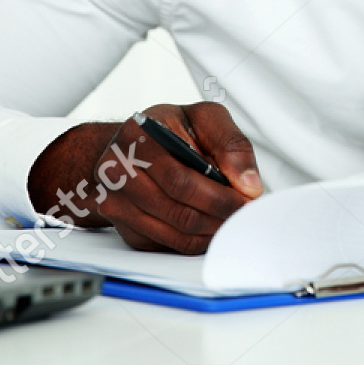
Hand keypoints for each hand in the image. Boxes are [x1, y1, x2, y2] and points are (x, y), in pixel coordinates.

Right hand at [28, 102, 262, 254]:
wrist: (136, 145)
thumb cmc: (170, 129)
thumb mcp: (205, 118)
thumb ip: (231, 145)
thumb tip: (247, 182)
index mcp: (138, 138)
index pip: (181, 180)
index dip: (218, 197)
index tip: (244, 201)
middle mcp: (118, 171)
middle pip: (178, 212)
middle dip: (218, 217)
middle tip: (241, 213)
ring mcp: (116, 202)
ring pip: (173, 234)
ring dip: (209, 233)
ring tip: (228, 219)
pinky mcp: (124, 226)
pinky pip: (165, 245)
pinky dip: (193, 241)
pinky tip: (207, 226)